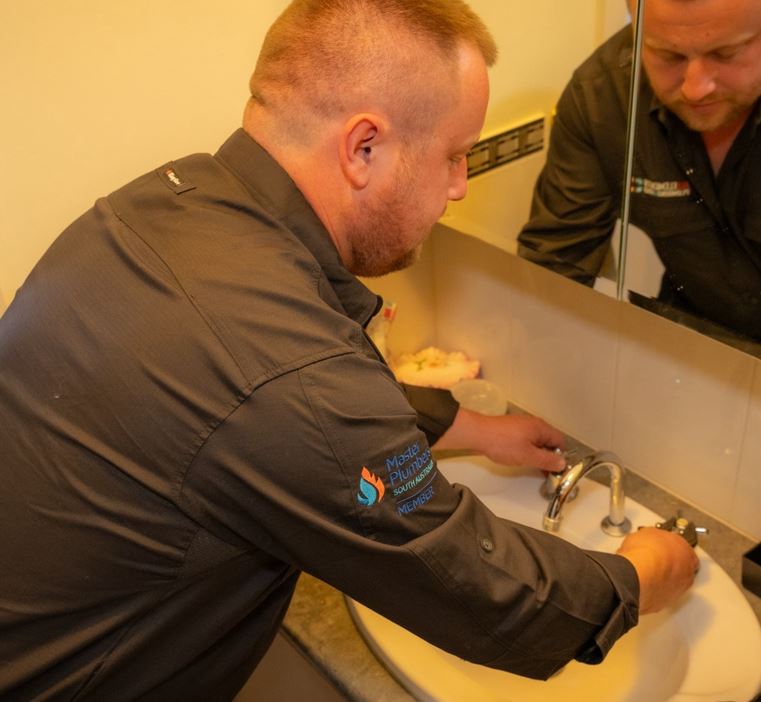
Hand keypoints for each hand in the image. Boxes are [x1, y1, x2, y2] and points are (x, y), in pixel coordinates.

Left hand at [433, 408, 565, 471]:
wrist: (478, 434)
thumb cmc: (503, 443)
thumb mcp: (528, 456)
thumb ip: (547, 460)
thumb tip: (562, 463)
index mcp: (541, 427)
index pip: (560, 441)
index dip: (562, 456)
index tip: (559, 469)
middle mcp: (533, 424)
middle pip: (549, 441)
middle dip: (550, 456)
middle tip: (548, 472)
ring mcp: (522, 425)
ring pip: (537, 441)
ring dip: (539, 454)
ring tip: (536, 468)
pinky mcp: (512, 429)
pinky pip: (527, 440)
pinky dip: (529, 450)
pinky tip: (524, 459)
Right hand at [616, 527, 698, 613]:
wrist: (636, 575)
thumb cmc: (645, 553)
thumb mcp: (647, 532)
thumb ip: (655, 537)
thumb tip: (649, 538)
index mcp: (688, 552)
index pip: (684, 548)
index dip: (671, 546)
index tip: (661, 545)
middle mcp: (687, 573)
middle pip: (681, 568)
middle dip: (668, 564)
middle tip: (653, 558)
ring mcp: (677, 590)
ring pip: (672, 583)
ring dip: (660, 578)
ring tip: (644, 571)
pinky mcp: (664, 603)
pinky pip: (659, 594)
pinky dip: (651, 589)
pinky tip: (640, 582)